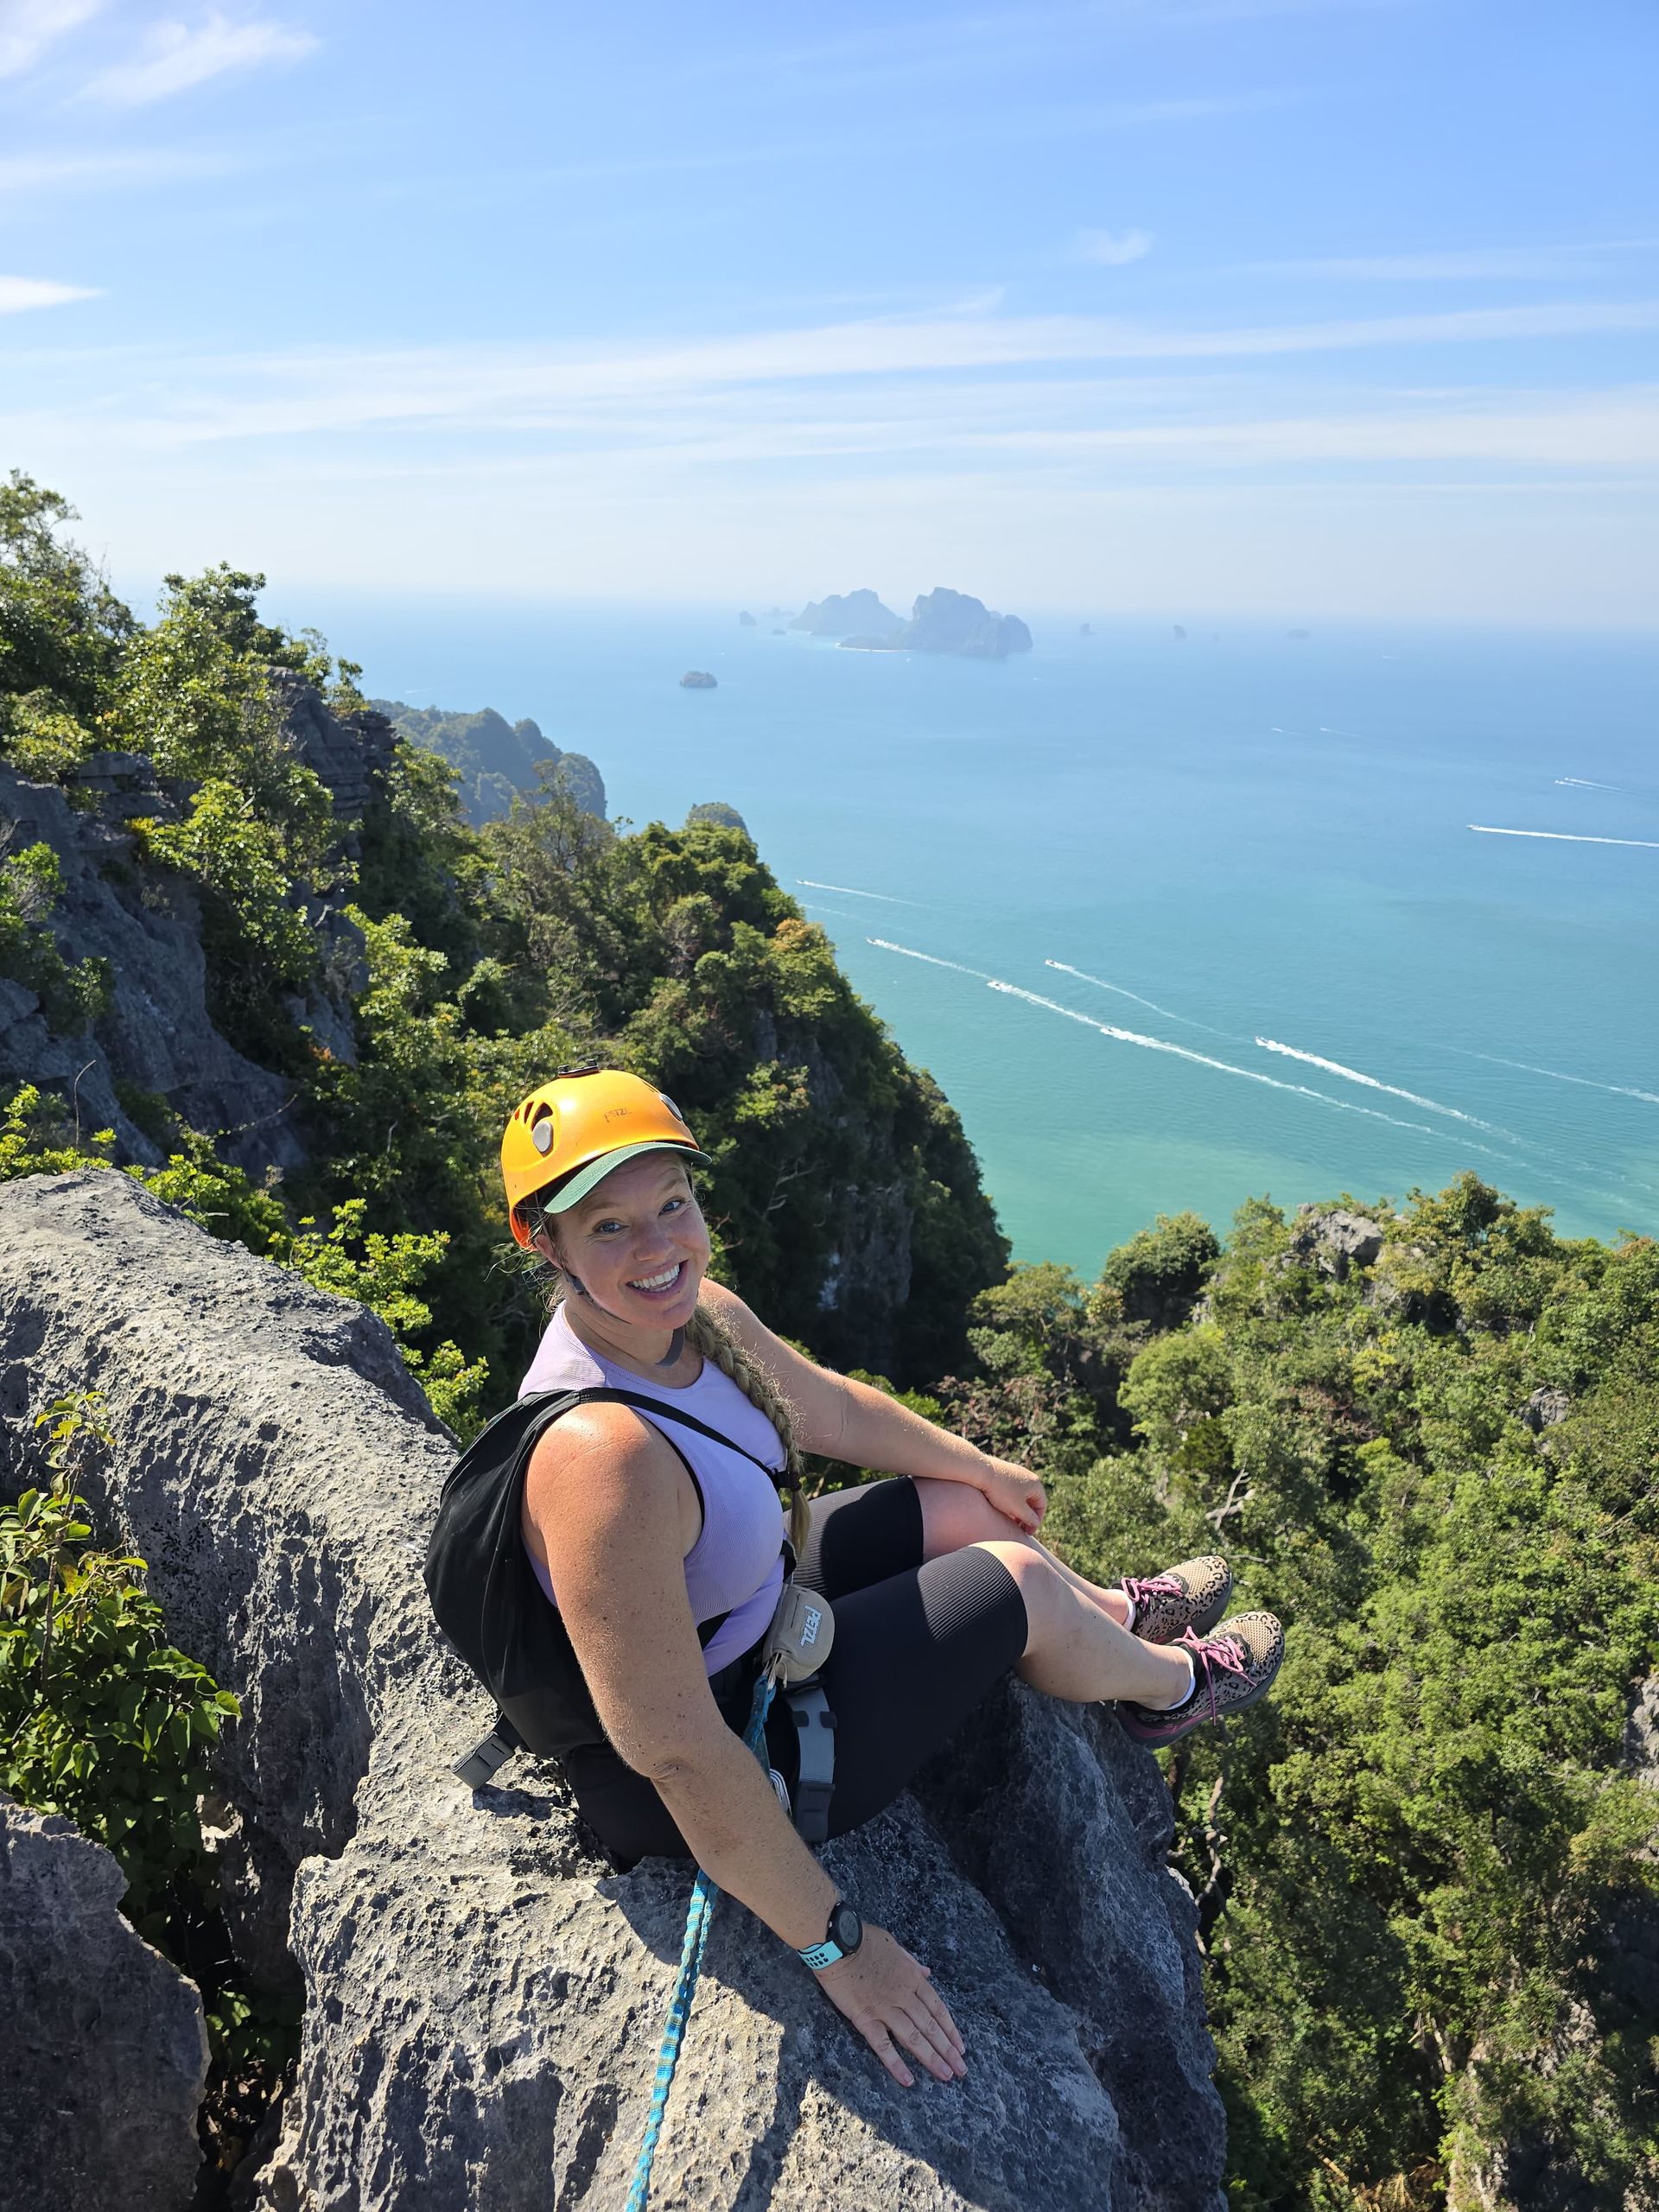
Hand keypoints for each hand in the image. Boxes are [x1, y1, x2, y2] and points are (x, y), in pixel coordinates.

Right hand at [814, 1923, 966, 2087]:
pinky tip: (908, 2080)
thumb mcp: (894, 1945)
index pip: (937, 2008)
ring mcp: (885, 2008)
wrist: (838, 1942)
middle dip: (948, 2049)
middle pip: (930, 2026)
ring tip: (946, 2076)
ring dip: (932, 2058)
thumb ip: (912, 1962)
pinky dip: (896, 2063)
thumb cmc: (864, 1939)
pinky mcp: (865, 2018)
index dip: (950, 2029)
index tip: (961, 2046)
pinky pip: (883, 2045)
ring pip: (914, 2037)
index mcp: (912, 1978)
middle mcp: (904, 1995)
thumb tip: (927, 1973)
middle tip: (961, 2070)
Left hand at [977, 1458, 1046, 1534]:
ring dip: (1019, 1510)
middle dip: (1027, 1516)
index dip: (1036, 1521)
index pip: (1041, 1506)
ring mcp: (1016, 1473)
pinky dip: (1011, 1501)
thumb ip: (1029, 1518)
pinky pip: (1012, 1490)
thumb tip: (1035, 1522)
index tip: (1027, 1533)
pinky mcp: (1004, 1472)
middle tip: (1020, 1529)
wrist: (980, 1471)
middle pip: (1032, 1501)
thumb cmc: (1001, 1491)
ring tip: (1011, 1521)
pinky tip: (1002, 1509)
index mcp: (1035, 1484)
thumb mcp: (1017, 1509)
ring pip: (1021, 1496)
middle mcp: (1028, 1476)